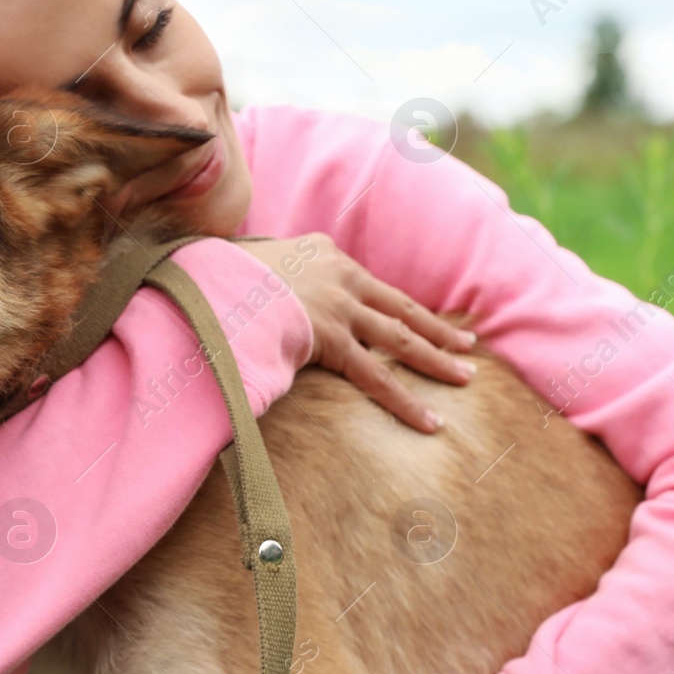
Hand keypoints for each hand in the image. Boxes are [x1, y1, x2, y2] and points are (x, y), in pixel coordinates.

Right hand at [235, 233, 477, 433]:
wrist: (207, 279)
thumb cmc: (217, 274)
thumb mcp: (249, 263)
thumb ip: (266, 275)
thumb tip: (256, 291)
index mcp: (323, 252)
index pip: (369, 285)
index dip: (394, 305)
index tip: (415, 317)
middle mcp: (341, 275)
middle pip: (400, 307)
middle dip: (436, 328)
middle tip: (466, 345)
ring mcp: (340, 305)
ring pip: (400, 339)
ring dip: (437, 360)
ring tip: (466, 377)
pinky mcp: (332, 337)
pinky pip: (377, 376)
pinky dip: (406, 401)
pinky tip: (431, 422)